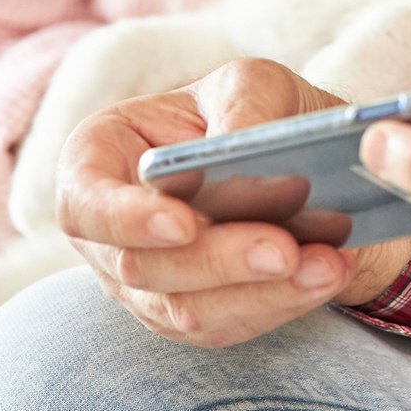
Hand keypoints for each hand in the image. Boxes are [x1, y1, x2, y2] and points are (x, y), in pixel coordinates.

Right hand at [54, 58, 410, 346]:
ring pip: (185, 309)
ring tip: (324, 265)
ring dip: (258, 293)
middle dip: (217, 261)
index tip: (184, 222)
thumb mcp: (252, 82)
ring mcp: (144, 283)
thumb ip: (242, 104)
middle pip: (140, 267)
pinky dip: (278, 305)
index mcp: (99, 158)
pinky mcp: (189, 317)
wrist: (304, 167)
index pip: (84, 201)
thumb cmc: (257, 110)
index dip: (125, 219)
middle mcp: (109, 231)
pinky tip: (326, 276)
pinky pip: (224, 328)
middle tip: (283, 249)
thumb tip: (233, 151)